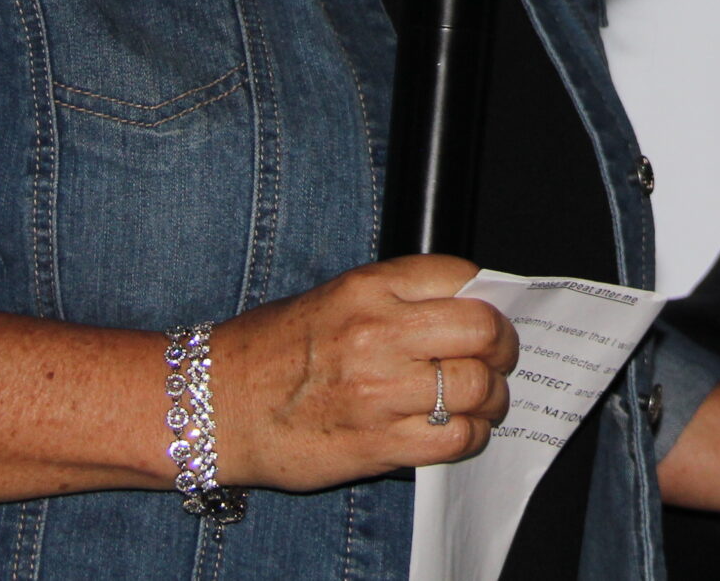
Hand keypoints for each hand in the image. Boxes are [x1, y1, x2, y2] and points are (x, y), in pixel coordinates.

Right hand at [205, 254, 516, 490]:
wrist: (216, 407)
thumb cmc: (271, 352)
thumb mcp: (332, 299)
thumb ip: (396, 298)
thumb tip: (464, 306)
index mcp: (368, 289)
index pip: (460, 276)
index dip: (487, 297)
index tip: (490, 313)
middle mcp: (378, 334)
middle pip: (482, 331)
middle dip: (503, 347)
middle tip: (499, 358)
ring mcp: (379, 391)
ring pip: (477, 388)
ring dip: (493, 397)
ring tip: (484, 400)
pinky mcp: (377, 443)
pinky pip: (455, 438)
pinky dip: (471, 436)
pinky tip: (461, 431)